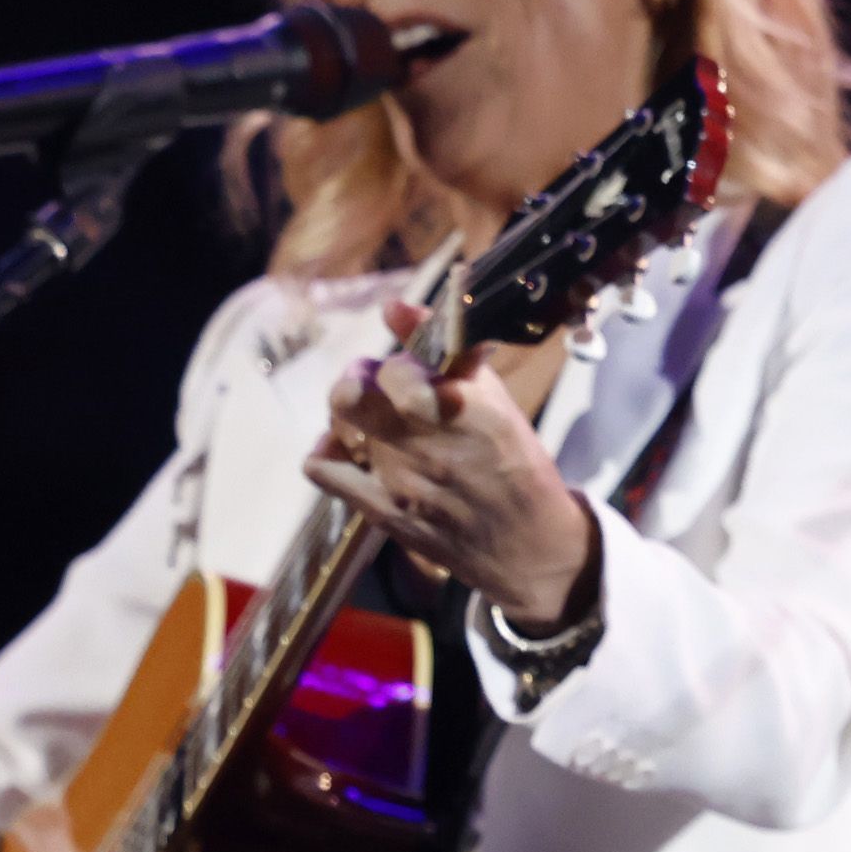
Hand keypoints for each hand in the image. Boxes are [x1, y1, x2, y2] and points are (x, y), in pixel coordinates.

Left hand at [311, 304, 603, 626]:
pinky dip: (326, 448)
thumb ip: (449, 352)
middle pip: (354, 390)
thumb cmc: (518, 466)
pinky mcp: (380, 510)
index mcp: (463, 405)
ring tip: (372, 416)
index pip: (397, 364)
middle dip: (361, 377)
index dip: (401, 358)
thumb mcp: (498, 401)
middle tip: (379, 382)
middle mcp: (425, 440)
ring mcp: (398, 478)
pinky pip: (323, 467)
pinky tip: (348, 446)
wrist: (528, 545)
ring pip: (339, 422)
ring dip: (351, 410)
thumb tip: (393, 306)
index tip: (415, 366)